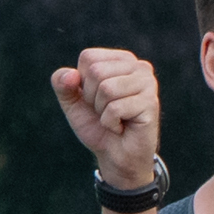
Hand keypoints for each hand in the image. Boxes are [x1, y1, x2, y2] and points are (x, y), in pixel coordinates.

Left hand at [49, 47, 165, 191]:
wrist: (115, 156)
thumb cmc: (97, 125)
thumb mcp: (73, 102)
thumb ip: (62, 84)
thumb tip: (71, 75)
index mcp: (121, 60)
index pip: (88, 57)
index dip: (82, 82)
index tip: (95, 98)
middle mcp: (139, 67)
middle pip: (96, 71)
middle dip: (92, 98)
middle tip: (106, 111)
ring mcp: (148, 84)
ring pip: (106, 88)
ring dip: (102, 111)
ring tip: (115, 119)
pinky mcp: (151, 103)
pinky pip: (115, 108)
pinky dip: (110, 123)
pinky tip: (122, 127)